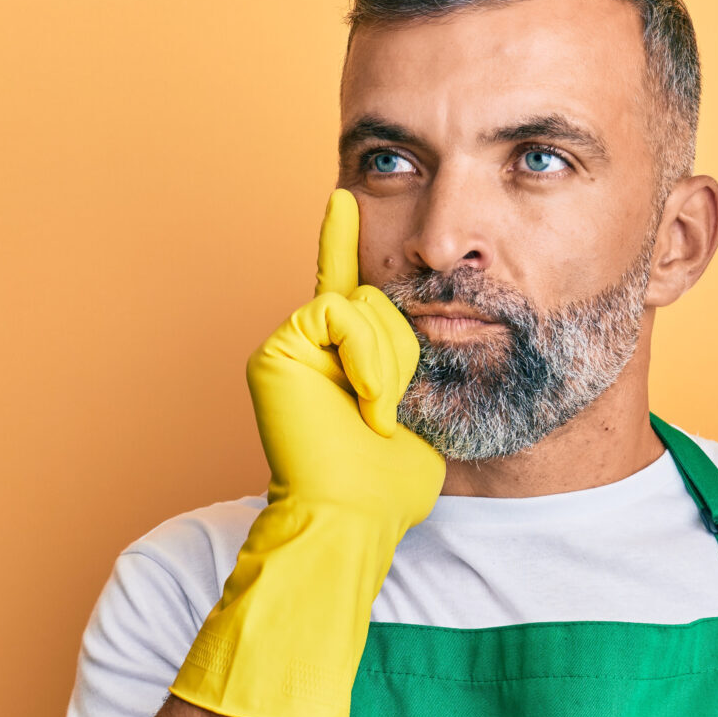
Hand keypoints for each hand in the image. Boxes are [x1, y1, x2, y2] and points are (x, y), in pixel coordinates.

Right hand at [243, 189, 442, 532]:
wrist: (352, 517)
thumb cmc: (386, 486)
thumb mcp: (420, 415)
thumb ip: (416, 371)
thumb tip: (442, 332)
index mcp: (341, 360)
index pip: (345, 288)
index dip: (339, 240)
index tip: (342, 199)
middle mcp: (310, 346)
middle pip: (378, 299)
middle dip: (402, 352)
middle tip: (389, 410)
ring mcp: (290, 346)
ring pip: (363, 305)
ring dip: (386, 362)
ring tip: (375, 413)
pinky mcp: (275, 350)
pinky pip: (337, 313)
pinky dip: (363, 355)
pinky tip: (364, 398)